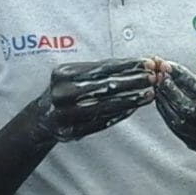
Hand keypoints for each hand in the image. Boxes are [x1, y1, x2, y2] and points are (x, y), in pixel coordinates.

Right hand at [25, 58, 155, 145]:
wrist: (42, 118)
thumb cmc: (65, 89)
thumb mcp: (74, 74)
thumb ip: (100, 70)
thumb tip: (137, 64)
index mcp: (63, 73)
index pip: (102, 67)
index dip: (127, 65)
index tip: (147, 62)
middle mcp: (62, 93)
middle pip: (106, 86)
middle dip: (133, 81)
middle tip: (154, 78)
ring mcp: (67, 114)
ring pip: (106, 106)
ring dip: (131, 99)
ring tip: (150, 94)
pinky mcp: (73, 132)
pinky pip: (102, 122)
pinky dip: (120, 114)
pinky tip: (134, 108)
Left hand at [151, 58, 195, 152]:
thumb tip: (171, 68)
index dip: (184, 77)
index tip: (168, 66)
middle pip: (191, 109)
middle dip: (171, 92)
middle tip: (160, 78)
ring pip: (181, 122)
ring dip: (166, 103)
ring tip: (158, 88)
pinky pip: (177, 131)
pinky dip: (166, 115)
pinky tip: (161, 102)